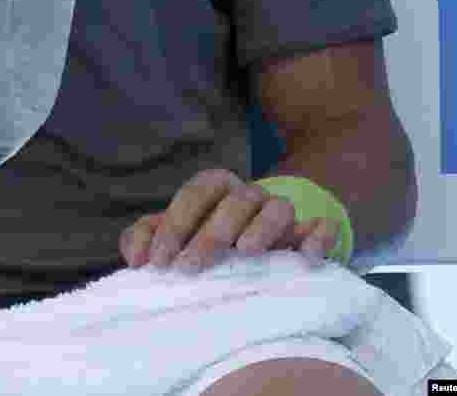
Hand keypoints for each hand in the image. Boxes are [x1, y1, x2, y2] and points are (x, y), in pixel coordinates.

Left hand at [118, 168, 341, 274]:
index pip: (195, 192)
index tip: (159, 262)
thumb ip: (147, 237)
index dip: (175, 223)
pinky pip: (321, 227)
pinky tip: (306, 257)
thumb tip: (135, 256)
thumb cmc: (208, 240)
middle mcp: (249, 196)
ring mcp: (282, 213)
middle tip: (190, 267)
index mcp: (215, 189)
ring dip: (262, 226)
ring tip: (244, 253)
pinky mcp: (311, 233)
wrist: (262, 244)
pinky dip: (317, 236)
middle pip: (234, 198)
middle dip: (210, 231)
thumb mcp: (177, 235)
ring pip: (278, 205)